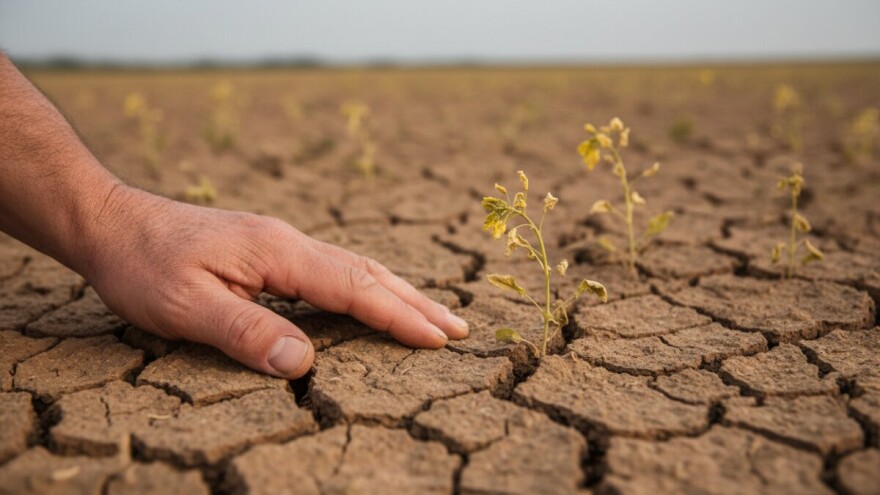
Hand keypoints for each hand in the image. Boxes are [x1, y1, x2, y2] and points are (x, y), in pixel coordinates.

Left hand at [78, 186, 468, 378]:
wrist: (112, 221)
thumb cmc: (143, 265)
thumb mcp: (184, 306)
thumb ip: (246, 332)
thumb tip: (304, 363)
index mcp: (278, 253)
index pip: (353, 288)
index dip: (398, 316)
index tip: (438, 340)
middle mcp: (289, 242)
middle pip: (368, 272)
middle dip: (416, 303)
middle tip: (459, 330)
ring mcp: (281, 243)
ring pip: (355, 268)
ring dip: (398, 292)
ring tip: (433, 316)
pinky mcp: (270, 249)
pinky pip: (334, 269)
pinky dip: (368, 287)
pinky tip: (373, 299)